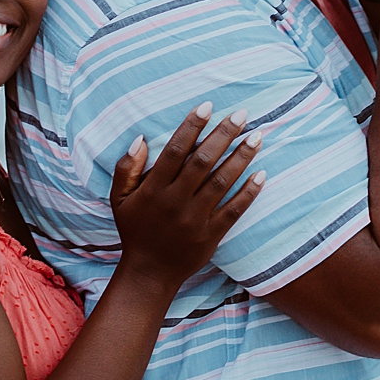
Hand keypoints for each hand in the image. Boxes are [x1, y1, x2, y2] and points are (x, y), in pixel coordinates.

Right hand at [108, 103, 265, 286]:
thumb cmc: (134, 230)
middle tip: (242, 114)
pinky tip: (261, 174)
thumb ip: (126, 168)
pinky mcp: (211, 235)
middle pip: (203, 161)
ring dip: (241, 157)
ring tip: (257, 137)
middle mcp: (175, 201)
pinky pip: (233, 211)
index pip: (174, 151)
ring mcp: (194, 219)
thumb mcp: (119, 198)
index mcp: (153, 189)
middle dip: (224, 135)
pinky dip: (248, 192)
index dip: (192, 126)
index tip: (208, 106)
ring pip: (221, 182)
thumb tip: (139, 138)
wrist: (149, 273)